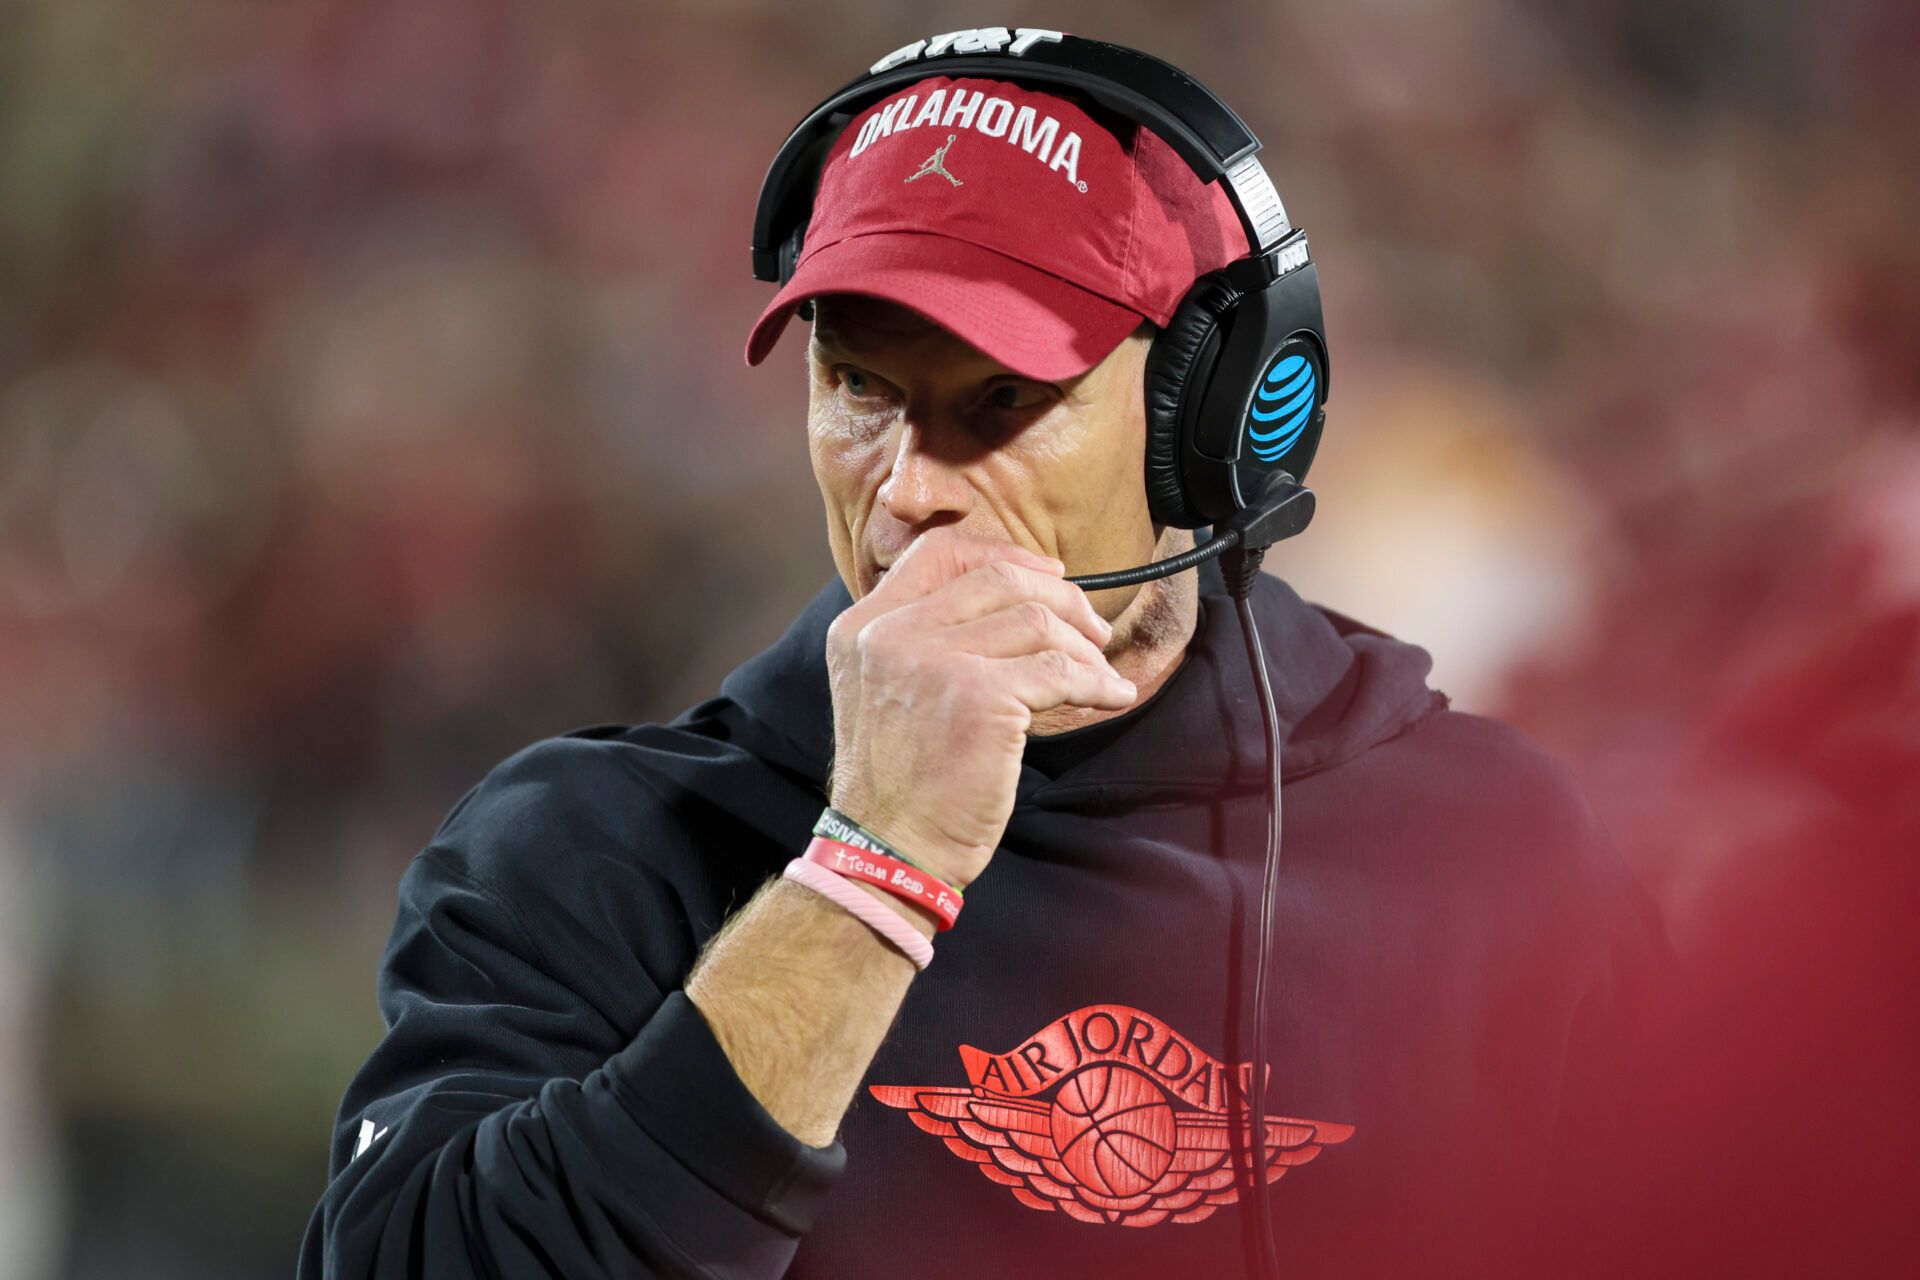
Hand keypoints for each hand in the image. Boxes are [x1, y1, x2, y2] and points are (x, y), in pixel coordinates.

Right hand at [824, 528, 1134, 890]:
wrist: (889, 849)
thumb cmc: (903, 782)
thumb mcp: (887, 692)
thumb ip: (925, 640)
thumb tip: (1013, 603)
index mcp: (864, 625)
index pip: (938, 551)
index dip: (1003, 555)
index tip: (1047, 576)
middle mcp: (890, 633)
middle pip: (997, 577)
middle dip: (1060, 597)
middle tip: (1092, 630)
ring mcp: (933, 660)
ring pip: (1036, 620)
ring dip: (1083, 646)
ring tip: (1101, 673)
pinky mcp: (978, 695)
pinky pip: (1060, 670)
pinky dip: (1097, 682)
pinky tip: (1112, 696)